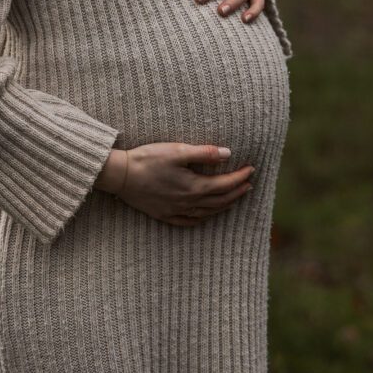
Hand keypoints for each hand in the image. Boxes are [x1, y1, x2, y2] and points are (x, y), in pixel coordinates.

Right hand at [95, 143, 254, 226]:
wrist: (121, 176)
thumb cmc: (148, 160)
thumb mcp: (178, 151)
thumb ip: (204, 153)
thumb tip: (228, 153)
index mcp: (194, 186)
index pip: (225, 184)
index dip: (240, 177)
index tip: (251, 169)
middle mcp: (188, 203)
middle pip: (220, 200)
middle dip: (237, 192)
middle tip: (249, 184)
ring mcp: (176, 211)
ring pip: (208, 212)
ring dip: (225, 206)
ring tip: (235, 199)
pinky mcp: (164, 215)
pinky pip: (190, 222)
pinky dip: (204, 218)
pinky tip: (207, 215)